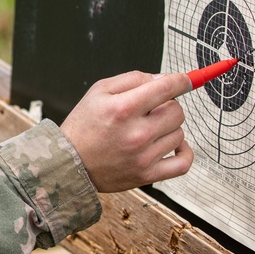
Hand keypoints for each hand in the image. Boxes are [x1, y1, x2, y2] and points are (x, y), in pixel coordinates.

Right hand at [60, 71, 193, 192]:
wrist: (69, 162)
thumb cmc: (83, 126)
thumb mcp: (99, 91)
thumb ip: (132, 79)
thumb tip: (162, 78)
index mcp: (123, 108)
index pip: (167, 88)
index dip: (181, 81)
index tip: (185, 80)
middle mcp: (136, 133)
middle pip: (177, 111)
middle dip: (168, 105)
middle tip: (152, 109)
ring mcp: (144, 156)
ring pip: (179, 133)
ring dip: (168, 128)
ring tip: (149, 129)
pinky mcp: (147, 174)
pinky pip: (183, 163)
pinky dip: (184, 152)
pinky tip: (172, 145)